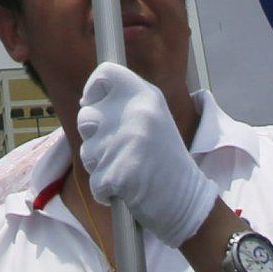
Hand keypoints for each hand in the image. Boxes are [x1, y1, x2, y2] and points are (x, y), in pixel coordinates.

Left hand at [75, 62, 218, 245]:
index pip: (106, 73)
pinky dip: (105, 190)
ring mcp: (126, 143)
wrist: (187, 199)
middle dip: (94, 137)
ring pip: (87, 151)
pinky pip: (94, 180)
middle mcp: (136, 113)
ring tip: (127, 168)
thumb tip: (85, 100)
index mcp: (146, 96)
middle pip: (86, 115)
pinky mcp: (118, 173)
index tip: (96, 105)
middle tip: (120, 149)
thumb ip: (124, 103)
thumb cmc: (164, 159)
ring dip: (101, 165)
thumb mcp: (154, 117)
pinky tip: (126, 189)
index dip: (94, 89)